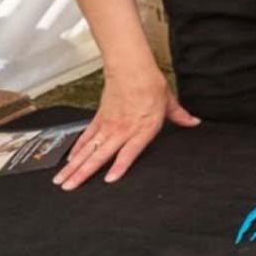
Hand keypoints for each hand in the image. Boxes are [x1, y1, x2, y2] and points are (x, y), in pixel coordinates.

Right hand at [53, 62, 198, 189]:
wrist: (130, 68)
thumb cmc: (150, 84)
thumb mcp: (169, 101)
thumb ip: (180, 116)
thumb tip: (193, 122)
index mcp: (143, 128)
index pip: (130, 151)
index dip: (120, 166)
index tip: (110, 179)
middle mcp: (123, 129)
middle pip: (101, 154)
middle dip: (84, 173)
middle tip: (71, 187)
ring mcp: (108, 125)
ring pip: (88, 149)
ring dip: (74, 165)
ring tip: (62, 180)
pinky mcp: (99, 118)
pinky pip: (87, 137)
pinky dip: (77, 149)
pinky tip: (70, 160)